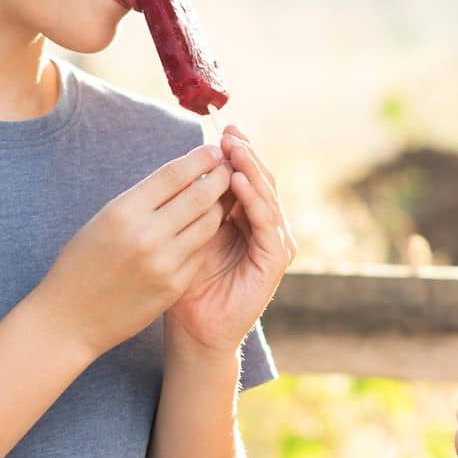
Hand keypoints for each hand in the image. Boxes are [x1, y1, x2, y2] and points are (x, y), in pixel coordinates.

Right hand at [40, 145, 231, 357]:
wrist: (69, 320)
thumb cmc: (83, 263)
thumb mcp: (104, 221)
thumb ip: (143, 199)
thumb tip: (184, 173)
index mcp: (123, 212)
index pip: (174, 174)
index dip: (199, 158)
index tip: (213, 149)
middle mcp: (146, 235)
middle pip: (200, 195)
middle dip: (220, 177)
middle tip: (229, 168)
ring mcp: (164, 264)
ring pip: (209, 223)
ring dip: (218, 206)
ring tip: (221, 196)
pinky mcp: (174, 286)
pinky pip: (202, 252)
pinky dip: (206, 236)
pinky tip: (206, 228)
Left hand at [167, 124, 296, 353]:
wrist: (193, 330)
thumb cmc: (183, 284)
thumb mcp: (185, 233)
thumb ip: (193, 203)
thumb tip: (189, 161)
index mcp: (243, 219)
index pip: (246, 176)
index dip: (237, 152)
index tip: (222, 128)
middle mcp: (263, 228)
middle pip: (262, 181)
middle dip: (247, 155)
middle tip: (231, 132)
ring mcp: (273, 244)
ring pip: (267, 197)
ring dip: (251, 171)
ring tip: (235, 150)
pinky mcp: (274, 262)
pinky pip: (267, 224)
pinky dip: (254, 201)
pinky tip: (238, 183)